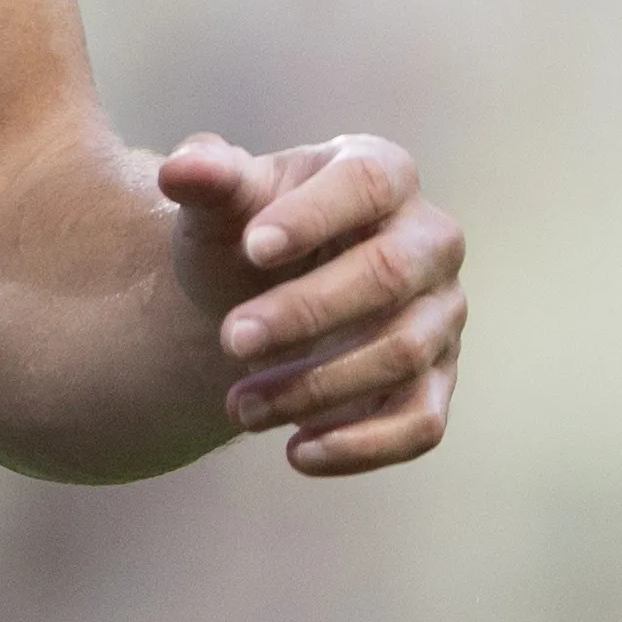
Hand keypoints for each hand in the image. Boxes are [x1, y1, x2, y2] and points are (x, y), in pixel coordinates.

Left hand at [157, 134, 464, 474]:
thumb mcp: (223, 206)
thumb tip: (181, 169)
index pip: (368, 184)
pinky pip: (421, 423)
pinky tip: (296, 453)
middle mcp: (429, 241)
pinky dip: (362, 446)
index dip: (314, 216)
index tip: (251, 249)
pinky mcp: (436, 381)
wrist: (257, 298)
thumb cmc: (248, 236)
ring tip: (239, 408)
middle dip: (305, 312)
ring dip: (315, 387)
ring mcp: (441, 314)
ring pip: (400, 353)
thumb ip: (208, 181)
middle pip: (388, 274)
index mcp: (383, 173)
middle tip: (230, 339)